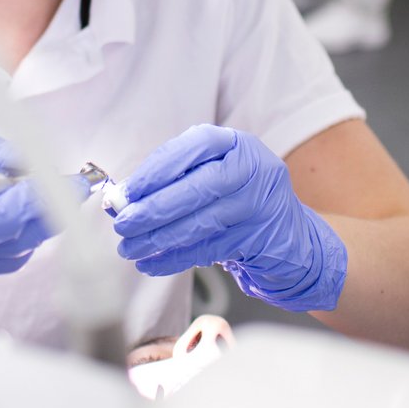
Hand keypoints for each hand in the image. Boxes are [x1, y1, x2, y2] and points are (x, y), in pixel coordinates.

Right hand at [0, 132, 61, 302]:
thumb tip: (16, 159)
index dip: (36, 202)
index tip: (70, 184)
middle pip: (18, 241)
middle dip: (50, 213)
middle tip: (77, 188)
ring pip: (16, 253)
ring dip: (36, 226)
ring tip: (48, 196)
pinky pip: (4, 261)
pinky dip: (17, 239)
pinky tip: (17, 218)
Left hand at [111, 125, 345, 312]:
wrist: (289, 236)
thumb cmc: (238, 200)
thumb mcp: (211, 176)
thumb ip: (170, 181)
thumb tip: (119, 198)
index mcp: (238, 144)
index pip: (194, 146)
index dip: (158, 168)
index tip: (128, 191)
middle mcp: (254, 168)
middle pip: (197, 187)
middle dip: (154, 208)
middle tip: (123, 224)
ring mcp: (261, 205)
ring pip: (201, 222)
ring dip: (159, 238)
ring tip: (129, 247)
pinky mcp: (260, 239)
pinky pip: (208, 249)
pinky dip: (175, 258)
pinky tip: (152, 263)